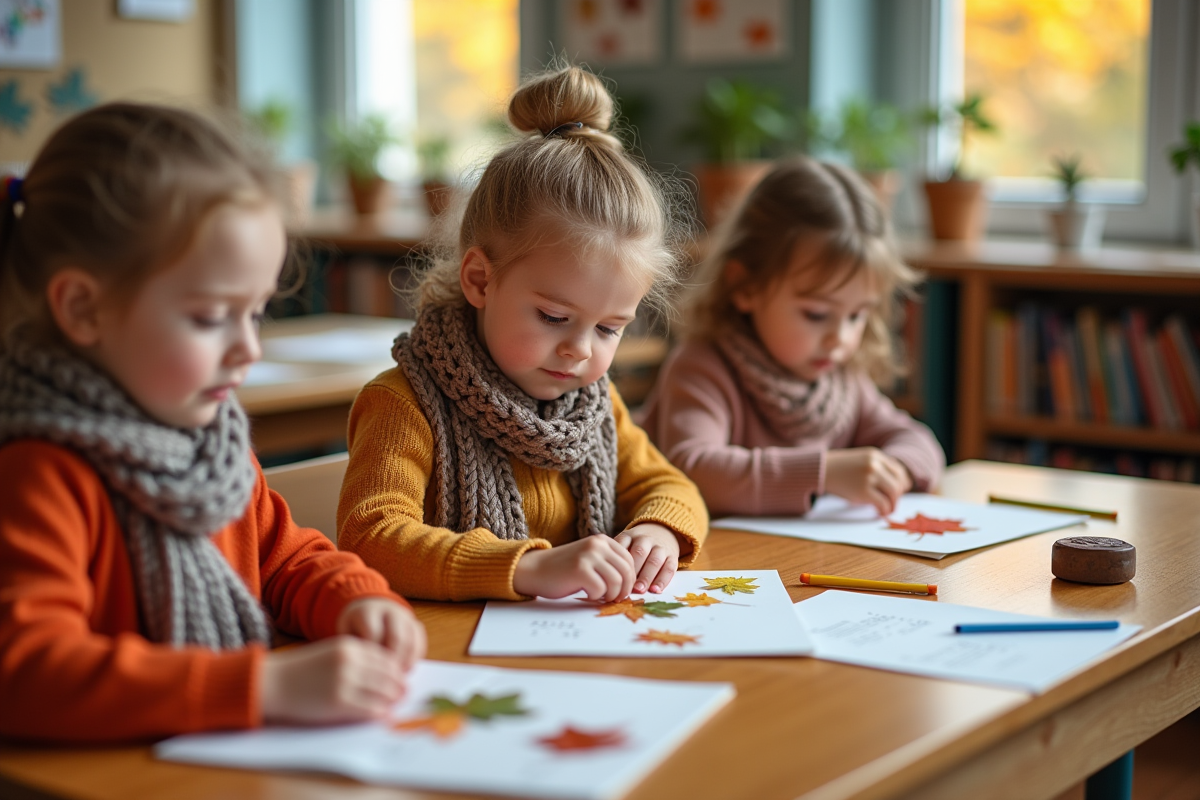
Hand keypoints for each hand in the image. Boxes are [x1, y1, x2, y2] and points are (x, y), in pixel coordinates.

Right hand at [260, 636, 408, 724]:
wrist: (273, 682)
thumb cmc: (301, 670)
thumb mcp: (331, 653)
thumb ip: (356, 658)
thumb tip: (383, 673)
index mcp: (350, 646)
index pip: (386, 658)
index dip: (396, 671)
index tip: (401, 679)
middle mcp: (350, 662)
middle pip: (388, 675)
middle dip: (398, 686)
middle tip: (404, 694)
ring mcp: (345, 682)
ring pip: (382, 692)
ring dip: (392, 700)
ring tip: (394, 705)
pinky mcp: (338, 703)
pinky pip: (369, 709)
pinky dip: (380, 712)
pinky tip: (382, 715)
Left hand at [336, 597, 425, 671]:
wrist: (367, 614)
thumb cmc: (354, 632)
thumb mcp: (347, 637)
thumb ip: (356, 650)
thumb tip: (365, 671)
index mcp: (366, 611)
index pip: (373, 634)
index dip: (373, 655)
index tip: (369, 671)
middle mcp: (388, 610)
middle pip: (396, 637)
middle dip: (392, 660)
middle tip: (388, 678)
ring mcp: (404, 616)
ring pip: (410, 640)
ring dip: (405, 661)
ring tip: (396, 677)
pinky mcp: (415, 624)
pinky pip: (420, 641)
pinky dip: (414, 658)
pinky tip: (405, 669)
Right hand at [512, 535, 634, 600]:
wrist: (535, 569)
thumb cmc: (564, 569)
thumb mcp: (590, 558)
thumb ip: (609, 564)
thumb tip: (632, 585)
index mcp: (603, 540)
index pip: (630, 561)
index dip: (630, 579)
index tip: (622, 591)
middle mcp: (597, 545)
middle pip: (627, 572)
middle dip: (624, 590)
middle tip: (614, 599)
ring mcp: (588, 556)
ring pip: (616, 582)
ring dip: (611, 595)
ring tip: (600, 597)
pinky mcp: (580, 569)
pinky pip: (600, 589)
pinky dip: (596, 597)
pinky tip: (586, 594)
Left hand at [614, 523, 680, 593]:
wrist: (663, 530)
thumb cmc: (637, 544)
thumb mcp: (625, 542)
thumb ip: (616, 554)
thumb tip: (604, 576)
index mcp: (630, 535)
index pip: (623, 544)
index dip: (618, 559)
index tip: (613, 573)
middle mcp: (646, 539)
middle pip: (639, 553)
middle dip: (633, 570)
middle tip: (625, 585)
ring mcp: (660, 547)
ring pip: (655, 561)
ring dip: (647, 577)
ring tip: (640, 590)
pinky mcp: (672, 556)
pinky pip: (669, 568)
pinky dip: (663, 580)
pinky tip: (656, 590)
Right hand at [825, 447, 912, 514]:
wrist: (821, 470)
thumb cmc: (841, 468)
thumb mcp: (861, 460)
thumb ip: (878, 467)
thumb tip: (898, 487)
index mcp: (875, 455)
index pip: (899, 471)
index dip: (902, 483)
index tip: (899, 492)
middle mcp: (875, 464)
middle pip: (898, 483)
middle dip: (897, 496)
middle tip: (892, 504)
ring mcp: (869, 477)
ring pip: (893, 493)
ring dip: (893, 505)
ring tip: (887, 510)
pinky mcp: (863, 490)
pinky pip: (883, 503)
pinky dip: (884, 510)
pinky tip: (879, 513)